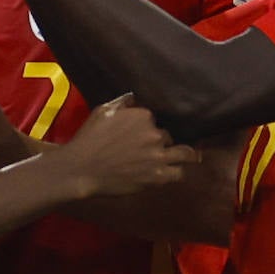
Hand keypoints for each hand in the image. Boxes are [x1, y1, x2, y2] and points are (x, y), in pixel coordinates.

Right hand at [58, 93, 199, 197]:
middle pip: (168, 136)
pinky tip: (176, 171)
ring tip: (193, 157)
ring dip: (186, 154)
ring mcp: (158, 156)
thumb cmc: (89, 138)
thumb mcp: (103, 111)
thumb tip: (136, 97)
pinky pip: (178, 173)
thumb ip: (123, 102)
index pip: (157, 119)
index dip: (151, 126)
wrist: (81, 168)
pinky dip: (177, 171)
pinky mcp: (157, 176)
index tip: (146, 132)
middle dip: (163, 141)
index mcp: (143, 115)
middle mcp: (155, 133)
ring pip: (184, 153)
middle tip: (158, 148)